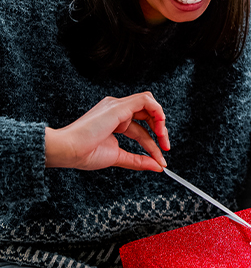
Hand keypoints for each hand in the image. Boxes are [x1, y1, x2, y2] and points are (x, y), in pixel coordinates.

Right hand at [45, 92, 168, 171]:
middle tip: (165, 148)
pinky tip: (159, 126)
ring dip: (160, 120)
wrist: (68, 151)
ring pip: (148, 104)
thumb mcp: (117, 158)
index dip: (153, 144)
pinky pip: (145, 100)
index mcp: (115, 121)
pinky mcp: (118, 106)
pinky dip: (157, 111)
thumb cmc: (84, 154)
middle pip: (147, 115)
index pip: (141, 130)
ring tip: (162, 138)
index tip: (160, 160)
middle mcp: (117, 111)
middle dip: (160, 131)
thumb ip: (138, 161)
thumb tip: (157, 167)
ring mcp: (117, 106)